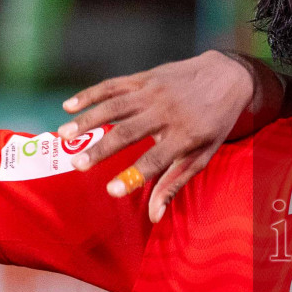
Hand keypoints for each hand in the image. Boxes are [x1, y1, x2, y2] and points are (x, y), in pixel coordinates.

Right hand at [57, 50, 256, 221]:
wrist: (227, 76)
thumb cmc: (214, 122)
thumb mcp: (204, 155)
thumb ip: (175, 183)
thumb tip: (154, 216)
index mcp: (186, 135)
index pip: (156, 160)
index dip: (134, 176)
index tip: (112, 191)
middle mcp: (168, 111)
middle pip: (129, 132)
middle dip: (102, 149)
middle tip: (77, 165)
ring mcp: (154, 91)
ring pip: (115, 106)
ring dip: (88, 120)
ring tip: (64, 135)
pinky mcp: (144, 77)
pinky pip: (112, 85)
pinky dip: (90, 95)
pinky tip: (69, 107)